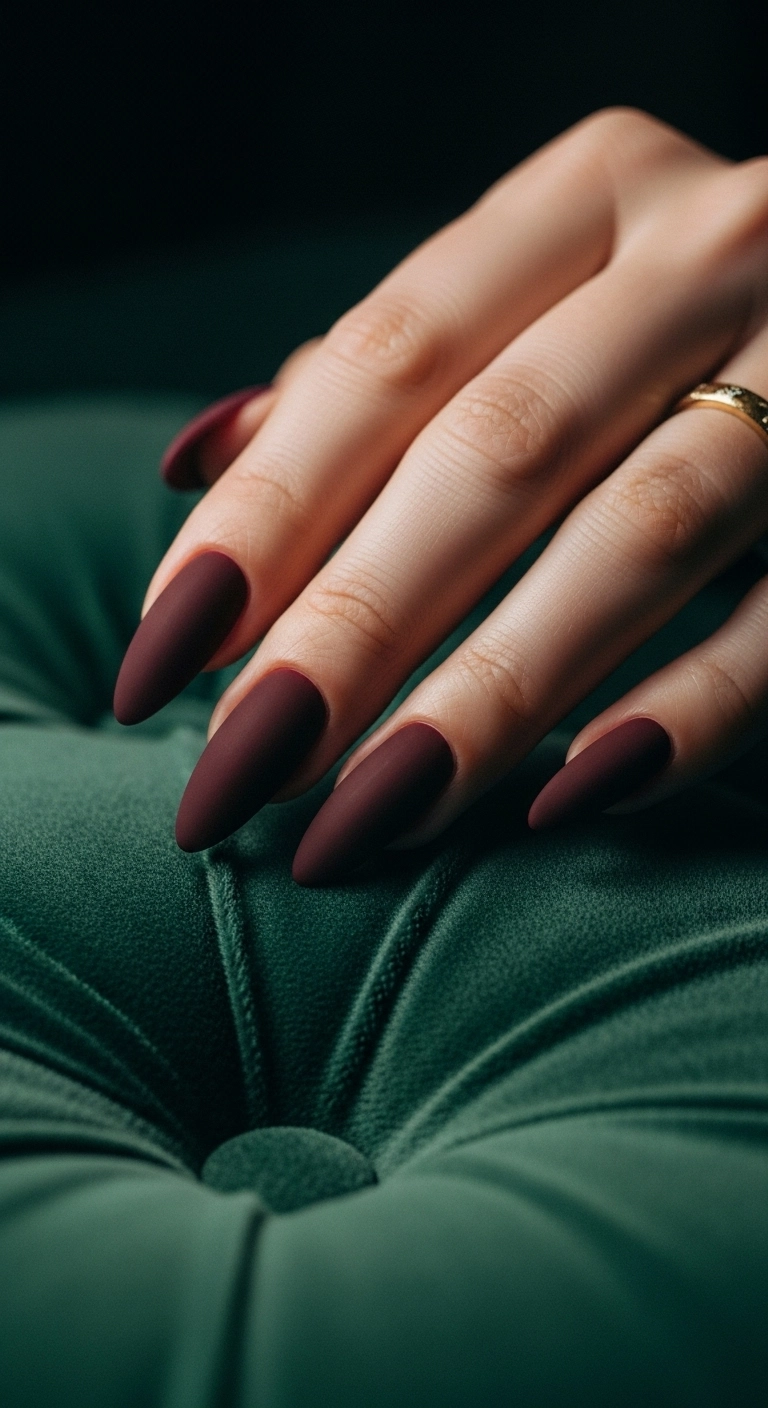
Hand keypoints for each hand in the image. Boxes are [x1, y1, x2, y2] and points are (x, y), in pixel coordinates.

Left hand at [114, 108, 767, 882]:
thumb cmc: (655, 324)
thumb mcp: (525, 301)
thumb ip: (380, 379)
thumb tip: (196, 470)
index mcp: (587, 198)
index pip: (387, 359)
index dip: (265, 511)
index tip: (164, 653)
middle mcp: (706, 252)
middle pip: (498, 452)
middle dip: (353, 625)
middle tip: (242, 768)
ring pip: (640, 536)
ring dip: (491, 693)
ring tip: (366, 814)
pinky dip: (686, 712)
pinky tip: (566, 796)